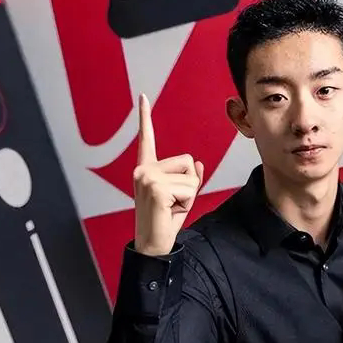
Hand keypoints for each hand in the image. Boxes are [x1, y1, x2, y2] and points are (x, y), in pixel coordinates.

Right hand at [133, 93, 203, 255]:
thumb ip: (188, 179)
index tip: (143, 97)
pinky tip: (170, 211)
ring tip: (171, 208)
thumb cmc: (164, 221)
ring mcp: (147, 176)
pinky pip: (190, 188)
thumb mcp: (180, 197)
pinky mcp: (155, 187)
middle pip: (188, 162)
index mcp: (146, 168)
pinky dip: (187, 202)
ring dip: (189, 195)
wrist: (153, 244)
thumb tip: (199, 165)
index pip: (146, 139)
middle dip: (189, 185)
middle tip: (172, 203)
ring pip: (191, 176)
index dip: (144, 117)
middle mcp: (143, 169)